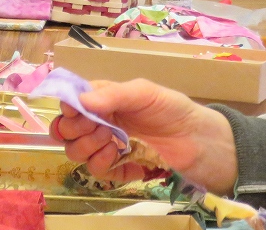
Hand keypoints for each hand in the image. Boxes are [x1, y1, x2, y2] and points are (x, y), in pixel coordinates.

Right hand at [49, 78, 238, 193]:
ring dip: (90, 149)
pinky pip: (98, 173)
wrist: (199, 141)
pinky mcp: (118, 167)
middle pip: (66, 131)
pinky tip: (128, 161)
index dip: (69, 110)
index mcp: (103, 99)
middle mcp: (100, 121)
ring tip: (114, 144)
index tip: (80, 113)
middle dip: (77, 131)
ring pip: (77, 152)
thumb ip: (114, 94)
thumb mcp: (145, 92)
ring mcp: (107, 145)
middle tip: (102, 130)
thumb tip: (82, 100)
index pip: (69, 103)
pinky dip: (108, 168)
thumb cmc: (173, 109)